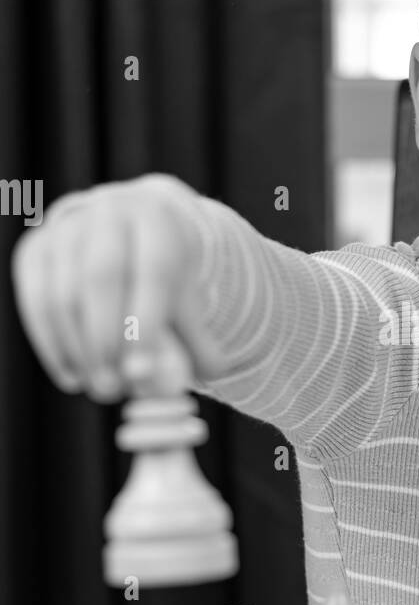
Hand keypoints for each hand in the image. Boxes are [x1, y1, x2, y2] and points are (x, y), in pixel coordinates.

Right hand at [10, 173, 224, 400]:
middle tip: (113, 389)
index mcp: (157, 221)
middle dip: (106, 340)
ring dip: (78, 350)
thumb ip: (196, 345)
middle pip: (102, 277)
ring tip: (99, 388)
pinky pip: (35, 299)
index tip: (141, 372)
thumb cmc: (164, 277)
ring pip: (63, 293)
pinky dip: (51, 343)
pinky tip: (71, 376)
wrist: (128, 234)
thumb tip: (177, 390)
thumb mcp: (188, 301)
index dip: (145, 323)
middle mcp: (108, 214)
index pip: (153, 271)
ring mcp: (67, 229)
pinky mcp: (36, 248)